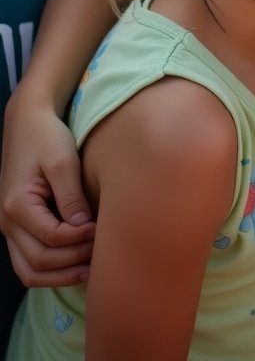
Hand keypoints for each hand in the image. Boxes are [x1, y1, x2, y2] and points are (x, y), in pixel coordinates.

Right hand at [0, 99, 94, 285]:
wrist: (27, 123)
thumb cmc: (47, 138)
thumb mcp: (63, 162)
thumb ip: (71, 196)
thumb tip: (83, 227)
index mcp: (17, 206)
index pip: (52, 238)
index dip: (80, 239)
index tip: (103, 230)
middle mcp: (7, 222)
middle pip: (38, 262)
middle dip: (72, 262)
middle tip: (101, 254)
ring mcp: (9, 227)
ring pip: (28, 269)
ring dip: (59, 274)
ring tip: (91, 269)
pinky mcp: (17, 226)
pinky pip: (28, 260)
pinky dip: (50, 268)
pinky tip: (76, 263)